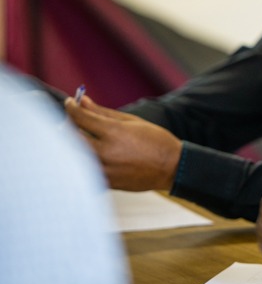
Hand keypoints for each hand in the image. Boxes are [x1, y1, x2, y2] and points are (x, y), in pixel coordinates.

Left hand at [66, 96, 181, 190]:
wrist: (171, 168)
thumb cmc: (156, 141)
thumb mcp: (132, 121)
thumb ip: (104, 112)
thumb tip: (83, 101)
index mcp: (114, 133)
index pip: (80, 117)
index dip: (71, 108)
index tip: (69, 103)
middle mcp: (106, 152)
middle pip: (70, 137)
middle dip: (67, 126)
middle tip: (73, 121)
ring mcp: (104, 169)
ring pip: (73, 156)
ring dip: (71, 144)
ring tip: (80, 138)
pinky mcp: (105, 182)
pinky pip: (83, 170)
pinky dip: (81, 160)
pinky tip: (89, 154)